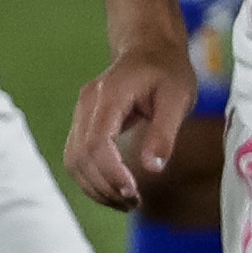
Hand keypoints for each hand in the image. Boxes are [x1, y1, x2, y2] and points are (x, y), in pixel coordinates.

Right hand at [69, 33, 201, 208]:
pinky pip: (78, 157)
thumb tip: (152, 168)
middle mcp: (87, 105)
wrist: (149, 48)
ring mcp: (81, 113)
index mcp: (109, 95)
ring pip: (73, 160)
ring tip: (127, 203)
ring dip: (96, 187)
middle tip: (134, 204)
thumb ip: (164, 133)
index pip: (97, 142)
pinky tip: (115, 191)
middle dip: (104, 186)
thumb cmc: (167, 71)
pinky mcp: (83, 123)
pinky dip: (92, 179)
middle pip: (80, 156)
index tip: (133, 193)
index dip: (110, 173)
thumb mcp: (178, 98)